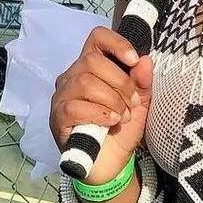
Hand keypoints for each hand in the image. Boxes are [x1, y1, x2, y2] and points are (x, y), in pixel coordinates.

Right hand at [49, 27, 153, 182]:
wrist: (111, 164)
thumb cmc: (121, 129)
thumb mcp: (139, 104)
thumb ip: (142, 82)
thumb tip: (144, 60)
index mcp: (92, 68)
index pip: (97, 38)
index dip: (116, 43)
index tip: (134, 60)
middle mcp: (72, 77)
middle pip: (92, 61)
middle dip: (120, 82)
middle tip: (132, 104)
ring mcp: (62, 97)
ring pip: (85, 82)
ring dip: (112, 100)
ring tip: (122, 117)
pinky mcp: (57, 118)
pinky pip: (75, 106)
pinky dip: (99, 113)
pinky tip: (111, 123)